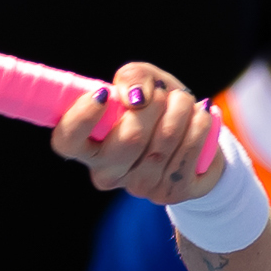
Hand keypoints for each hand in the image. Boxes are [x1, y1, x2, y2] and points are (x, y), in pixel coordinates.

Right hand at [49, 62, 225, 205]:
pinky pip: (189, 150)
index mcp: (87, 146)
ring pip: (164, 141)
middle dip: (154, 104)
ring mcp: (139, 186)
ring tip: (185, 101)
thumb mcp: (142, 82)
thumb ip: (133, 77)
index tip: (105, 93)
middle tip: (162, 93)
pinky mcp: (170, 193)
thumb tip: (137, 97)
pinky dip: (200, 124)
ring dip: (181, 109)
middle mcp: (107, 173)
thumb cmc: (158, 107)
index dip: (82, 117)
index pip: (68, 140)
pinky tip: (202, 116)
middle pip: (129, 138)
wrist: (196, 138)